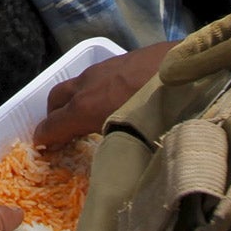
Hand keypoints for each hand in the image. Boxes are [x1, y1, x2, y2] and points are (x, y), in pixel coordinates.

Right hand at [31, 41, 177, 148]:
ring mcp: (103, 69)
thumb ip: (117, 152)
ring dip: (76, 100)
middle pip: (57, 98)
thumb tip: (116, 172)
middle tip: (62, 132)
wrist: (188, 69)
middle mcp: (87, 85)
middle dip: (54, 115)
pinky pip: (97, 76)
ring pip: (77, 84)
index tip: (43, 147)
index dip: (44, 138)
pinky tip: (116, 99)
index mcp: (85, 108)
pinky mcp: (121, 59)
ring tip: (92, 116)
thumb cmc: (161, 110)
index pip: (51, 125)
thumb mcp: (135, 140)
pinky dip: (95, 89)